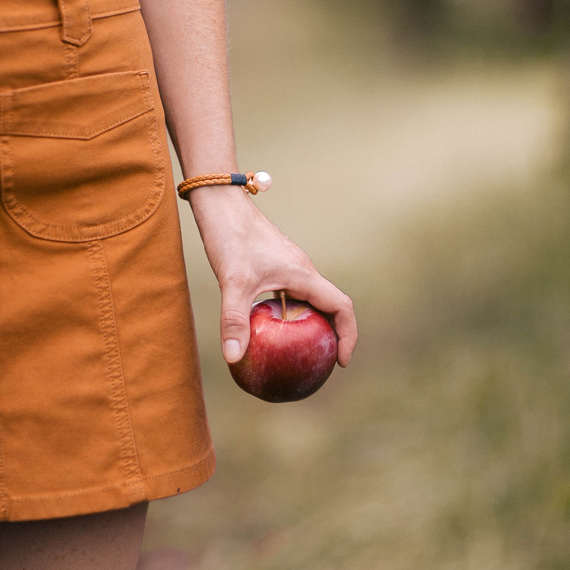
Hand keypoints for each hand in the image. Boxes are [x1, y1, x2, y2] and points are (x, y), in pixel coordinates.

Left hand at [188, 186, 357, 366]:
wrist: (221, 204)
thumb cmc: (230, 237)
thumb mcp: (232, 282)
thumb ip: (234, 320)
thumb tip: (234, 359)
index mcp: (304, 274)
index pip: (341, 307)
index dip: (348, 335)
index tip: (340, 363)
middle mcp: (302, 271)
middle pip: (329, 306)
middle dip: (331, 336)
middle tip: (320, 365)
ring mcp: (288, 267)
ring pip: (308, 301)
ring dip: (308, 326)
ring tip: (296, 353)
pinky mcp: (273, 265)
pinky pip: (288, 296)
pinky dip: (286, 316)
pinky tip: (265, 330)